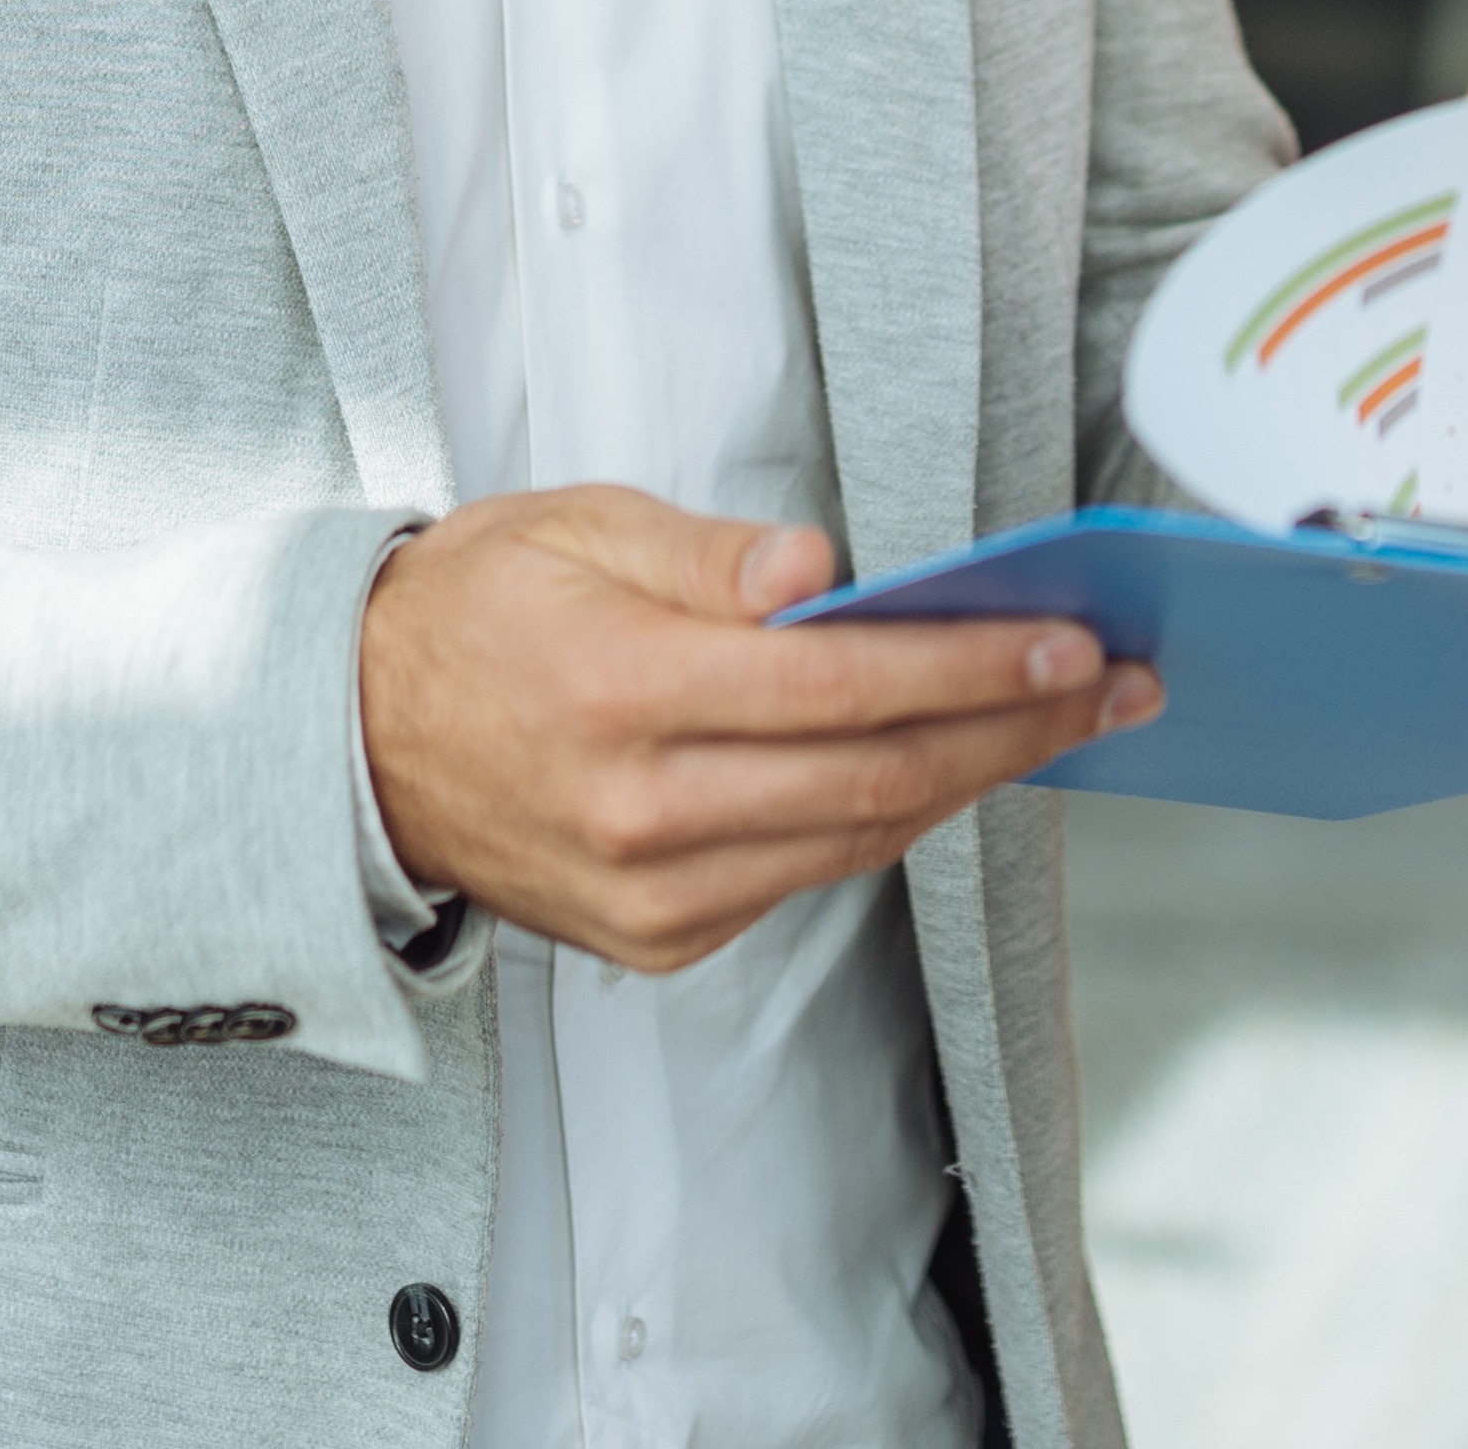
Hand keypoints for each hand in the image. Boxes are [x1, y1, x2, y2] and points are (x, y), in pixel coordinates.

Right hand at [358, 484, 1157, 974]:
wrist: (354, 744)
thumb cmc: (474, 612)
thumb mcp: (576, 527)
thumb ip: (708, 554)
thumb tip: (821, 571)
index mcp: (622, 688)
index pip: (842, 684)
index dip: (972, 666)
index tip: (1068, 640)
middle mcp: (642, 808)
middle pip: (877, 776)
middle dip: (1016, 728)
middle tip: (1112, 685)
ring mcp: (652, 892)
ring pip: (858, 838)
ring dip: (973, 780)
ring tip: (1057, 720)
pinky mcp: (657, 939)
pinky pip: (805, 877)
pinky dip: (883, 819)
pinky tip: (942, 766)